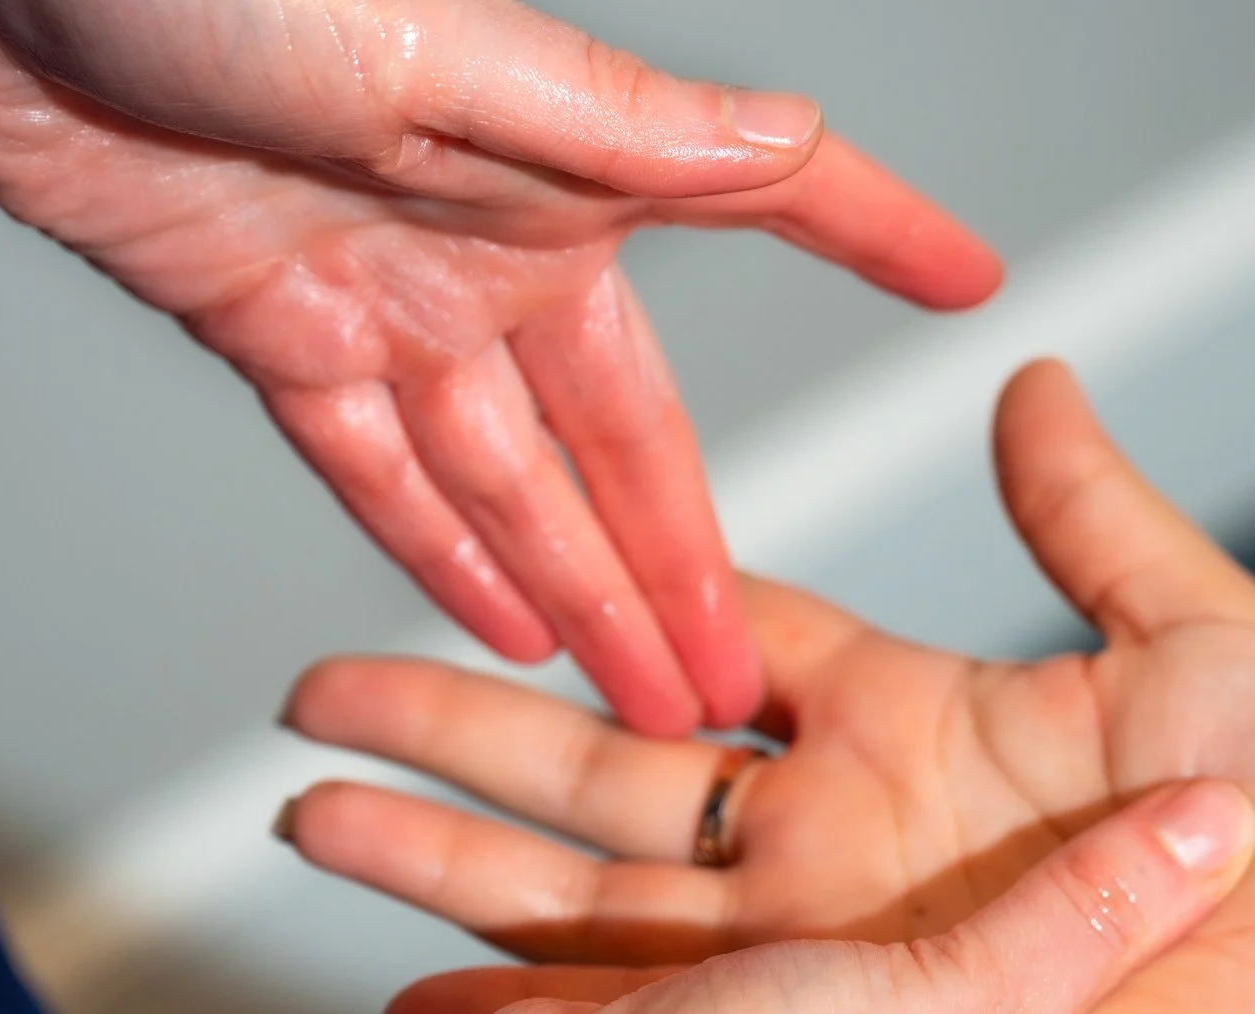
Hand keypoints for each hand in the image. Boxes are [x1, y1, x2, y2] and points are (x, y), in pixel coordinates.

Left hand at [0, 0, 1002, 733]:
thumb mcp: (434, 43)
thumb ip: (610, 124)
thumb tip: (781, 140)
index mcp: (559, 162)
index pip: (755, 200)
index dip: (873, 235)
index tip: (970, 282)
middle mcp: (495, 239)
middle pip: (622, 434)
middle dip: (686, 564)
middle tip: (744, 681)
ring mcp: (394, 298)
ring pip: (510, 482)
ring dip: (573, 595)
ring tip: (640, 706)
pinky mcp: (284, 336)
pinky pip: (378, 473)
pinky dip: (438, 552)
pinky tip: (500, 632)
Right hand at [281, 360, 1254, 1013]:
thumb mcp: (1208, 658)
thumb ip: (1094, 524)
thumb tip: (1023, 377)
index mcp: (917, 749)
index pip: (739, 659)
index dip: (631, 616)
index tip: (515, 563)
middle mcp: (847, 867)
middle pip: (617, 784)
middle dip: (468, 739)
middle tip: (326, 691)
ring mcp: (824, 986)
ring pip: (593, 908)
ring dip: (448, 865)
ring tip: (306, 813)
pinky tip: (400, 1000)